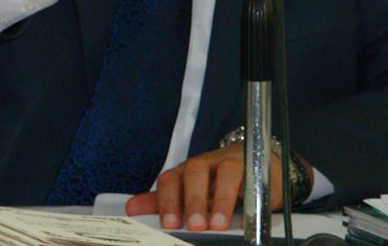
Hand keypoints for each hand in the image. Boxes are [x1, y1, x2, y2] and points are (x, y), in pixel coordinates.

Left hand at [125, 143, 283, 230]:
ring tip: (218, 223)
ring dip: (220, 199)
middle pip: (195, 171)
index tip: (168, 223)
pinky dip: (247, 198)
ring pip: (224, 171)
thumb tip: (133, 208)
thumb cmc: (217, 183)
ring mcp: (231, 163)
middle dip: (193, 199)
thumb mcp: (190, 194)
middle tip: (194, 225)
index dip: (168, 200)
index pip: (171, 179)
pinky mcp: (254, 168)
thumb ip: (164, 202)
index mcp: (186, 172)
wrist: (254, 165)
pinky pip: (251, 179)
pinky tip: (245, 218)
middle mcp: (207, 164)